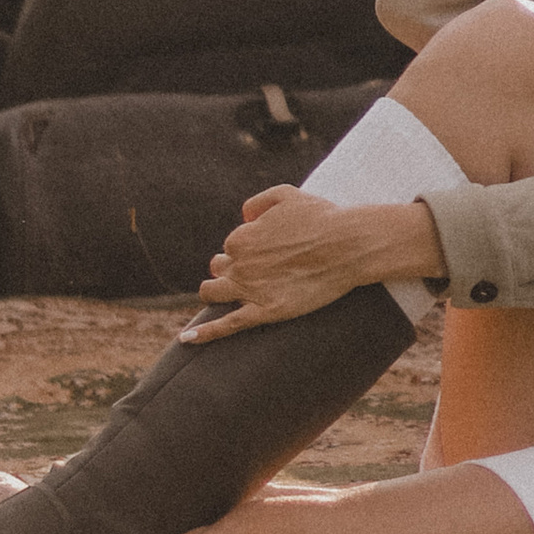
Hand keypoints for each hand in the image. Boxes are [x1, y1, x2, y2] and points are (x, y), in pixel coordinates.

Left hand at [191, 188, 439, 336]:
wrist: (347, 245)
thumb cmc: (322, 217)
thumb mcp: (287, 194)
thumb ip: (257, 202)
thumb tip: (243, 218)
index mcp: (241, 237)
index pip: (231, 247)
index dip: (248, 249)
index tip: (270, 250)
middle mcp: (239, 264)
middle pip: (219, 269)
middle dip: (230, 269)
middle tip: (258, 270)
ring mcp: (250, 290)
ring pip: (213, 293)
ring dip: (215, 291)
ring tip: (226, 293)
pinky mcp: (265, 312)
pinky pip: (226, 326)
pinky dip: (203, 333)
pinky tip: (186, 339)